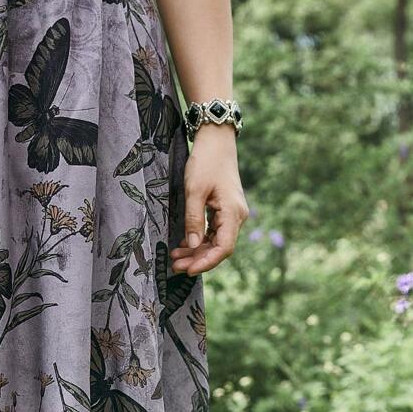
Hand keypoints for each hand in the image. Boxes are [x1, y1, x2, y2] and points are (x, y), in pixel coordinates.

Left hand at [169, 125, 248, 275]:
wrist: (216, 141)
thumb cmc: (205, 162)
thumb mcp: (194, 191)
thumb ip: (193, 219)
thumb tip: (192, 244)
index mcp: (233, 213)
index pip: (224, 248)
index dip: (206, 262)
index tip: (188, 270)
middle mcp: (237, 217)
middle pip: (219, 248)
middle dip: (198, 259)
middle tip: (175, 266)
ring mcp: (232, 214)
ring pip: (216, 241)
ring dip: (197, 251)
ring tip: (175, 257)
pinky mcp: (225, 211)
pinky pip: (214, 232)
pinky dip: (199, 240)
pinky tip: (183, 244)